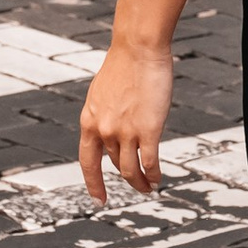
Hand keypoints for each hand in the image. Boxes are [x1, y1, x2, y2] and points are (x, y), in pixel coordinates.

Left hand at [80, 37, 173, 202]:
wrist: (138, 49)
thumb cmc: (124, 65)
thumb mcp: (102, 94)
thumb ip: (104, 116)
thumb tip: (112, 135)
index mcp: (89, 121)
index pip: (88, 161)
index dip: (93, 183)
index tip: (98, 199)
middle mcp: (104, 130)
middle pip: (116, 165)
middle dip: (129, 179)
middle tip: (139, 186)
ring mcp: (125, 132)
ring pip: (131, 170)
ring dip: (141, 183)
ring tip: (149, 187)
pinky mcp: (148, 130)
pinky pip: (150, 163)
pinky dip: (154, 174)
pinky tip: (159, 178)